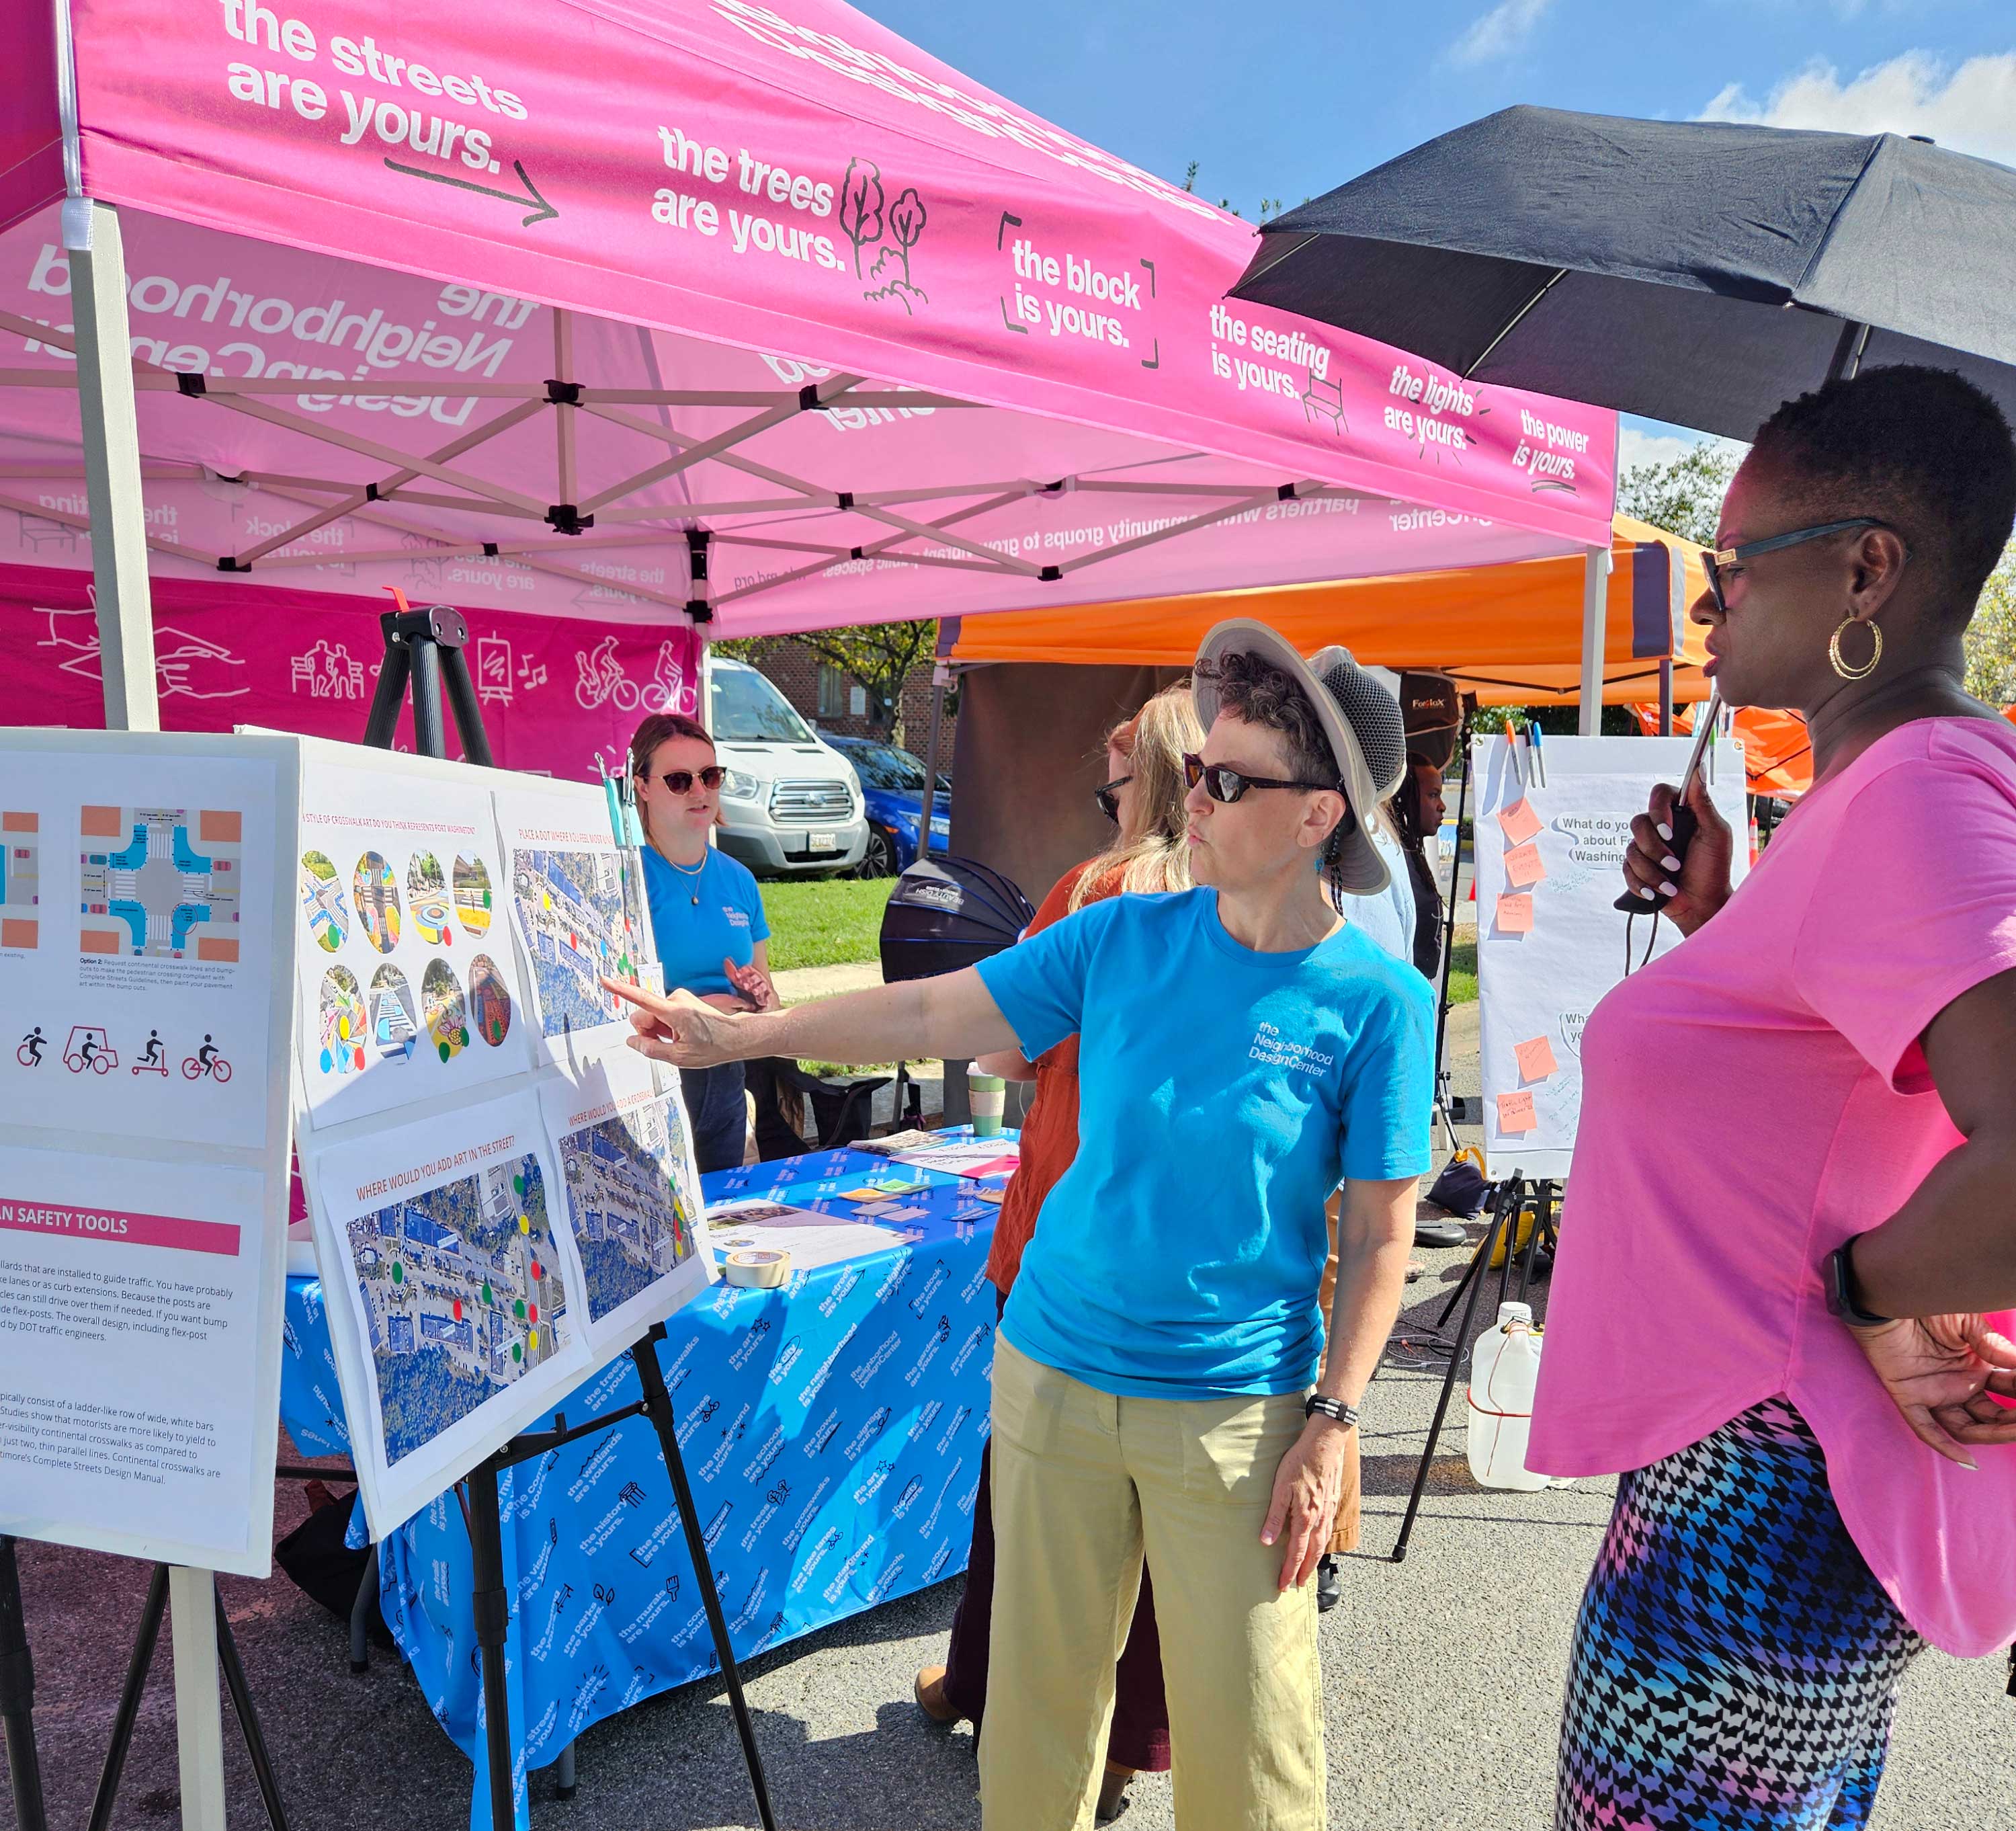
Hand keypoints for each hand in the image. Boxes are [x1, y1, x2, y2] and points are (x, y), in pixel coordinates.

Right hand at [601, 977, 752, 1067]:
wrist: (735, 1037)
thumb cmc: (713, 1046)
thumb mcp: (679, 1057)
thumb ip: (651, 1049)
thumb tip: (632, 1041)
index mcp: (674, 1012)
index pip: (641, 999)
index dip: (620, 990)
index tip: (604, 980)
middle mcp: (675, 999)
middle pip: (643, 1014)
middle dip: (648, 1030)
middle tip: (667, 1043)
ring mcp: (679, 998)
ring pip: (652, 1015)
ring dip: (659, 1029)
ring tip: (678, 1039)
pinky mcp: (681, 1000)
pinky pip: (662, 1013)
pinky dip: (666, 1026)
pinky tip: (680, 1034)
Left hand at [724, 956, 778, 1012]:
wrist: (759, 1001)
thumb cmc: (748, 989)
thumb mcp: (739, 981)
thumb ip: (732, 973)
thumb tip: (726, 959)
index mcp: (752, 974)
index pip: (749, 969)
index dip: (743, 971)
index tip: (737, 974)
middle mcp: (759, 980)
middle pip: (756, 977)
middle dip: (751, 980)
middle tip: (744, 985)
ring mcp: (764, 989)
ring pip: (762, 987)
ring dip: (759, 988)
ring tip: (754, 991)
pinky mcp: (768, 998)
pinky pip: (769, 998)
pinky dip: (767, 999)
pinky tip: (764, 1001)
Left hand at [1260, 1416, 1351, 1590]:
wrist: (1324, 1445)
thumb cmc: (1299, 1463)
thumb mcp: (1280, 1489)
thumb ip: (1274, 1517)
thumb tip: (1265, 1541)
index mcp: (1305, 1518)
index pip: (1296, 1552)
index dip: (1289, 1570)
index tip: (1283, 1585)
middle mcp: (1319, 1519)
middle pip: (1313, 1553)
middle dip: (1304, 1571)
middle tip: (1296, 1585)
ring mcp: (1328, 1511)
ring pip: (1322, 1544)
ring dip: (1314, 1561)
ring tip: (1308, 1571)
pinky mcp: (1331, 1502)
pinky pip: (1328, 1531)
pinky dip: (1323, 1544)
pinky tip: (1319, 1544)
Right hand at [1623, 772, 1732, 933]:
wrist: (1702, 905)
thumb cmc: (1714, 869)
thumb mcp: (1715, 834)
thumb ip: (1703, 803)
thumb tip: (1698, 769)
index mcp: (1680, 814)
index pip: (1659, 794)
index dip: (1658, 810)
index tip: (1667, 832)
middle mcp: (1660, 828)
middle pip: (1638, 823)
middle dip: (1654, 849)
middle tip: (1674, 864)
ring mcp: (1647, 848)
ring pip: (1631, 850)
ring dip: (1652, 871)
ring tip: (1670, 885)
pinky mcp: (1637, 869)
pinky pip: (1626, 870)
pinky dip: (1643, 884)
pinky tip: (1657, 893)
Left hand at [1847, 1312, 2015, 1467]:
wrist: (1889, 1294)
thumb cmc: (1929, 1303)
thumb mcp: (1967, 1323)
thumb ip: (1993, 1346)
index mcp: (1977, 1368)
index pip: (2010, 1392)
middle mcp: (1958, 1385)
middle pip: (1992, 1417)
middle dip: (2014, 1422)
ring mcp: (1934, 1393)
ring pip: (1965, 1428)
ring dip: (1991, 1435)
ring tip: (2014, 1433)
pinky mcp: (1907, 1395)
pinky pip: (1924, 1428)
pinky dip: (1943, 1445)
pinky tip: (1966, 1460)